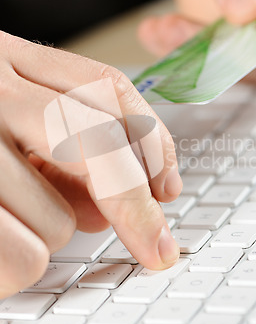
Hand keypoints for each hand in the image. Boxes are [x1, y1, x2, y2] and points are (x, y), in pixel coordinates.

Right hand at [0, 31, 180, 298]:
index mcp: (6, 57)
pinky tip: (0, 241)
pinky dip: (19, 265)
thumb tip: (115, 201)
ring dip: (49, 231)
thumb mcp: (7, 115)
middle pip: (97, 146)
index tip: (169, 187)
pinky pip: (23, 258)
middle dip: (136, 208)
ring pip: (59, 217)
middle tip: (158, 248)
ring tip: (7, 215)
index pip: (107, 89)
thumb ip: (63, 145)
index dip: (153, 141)